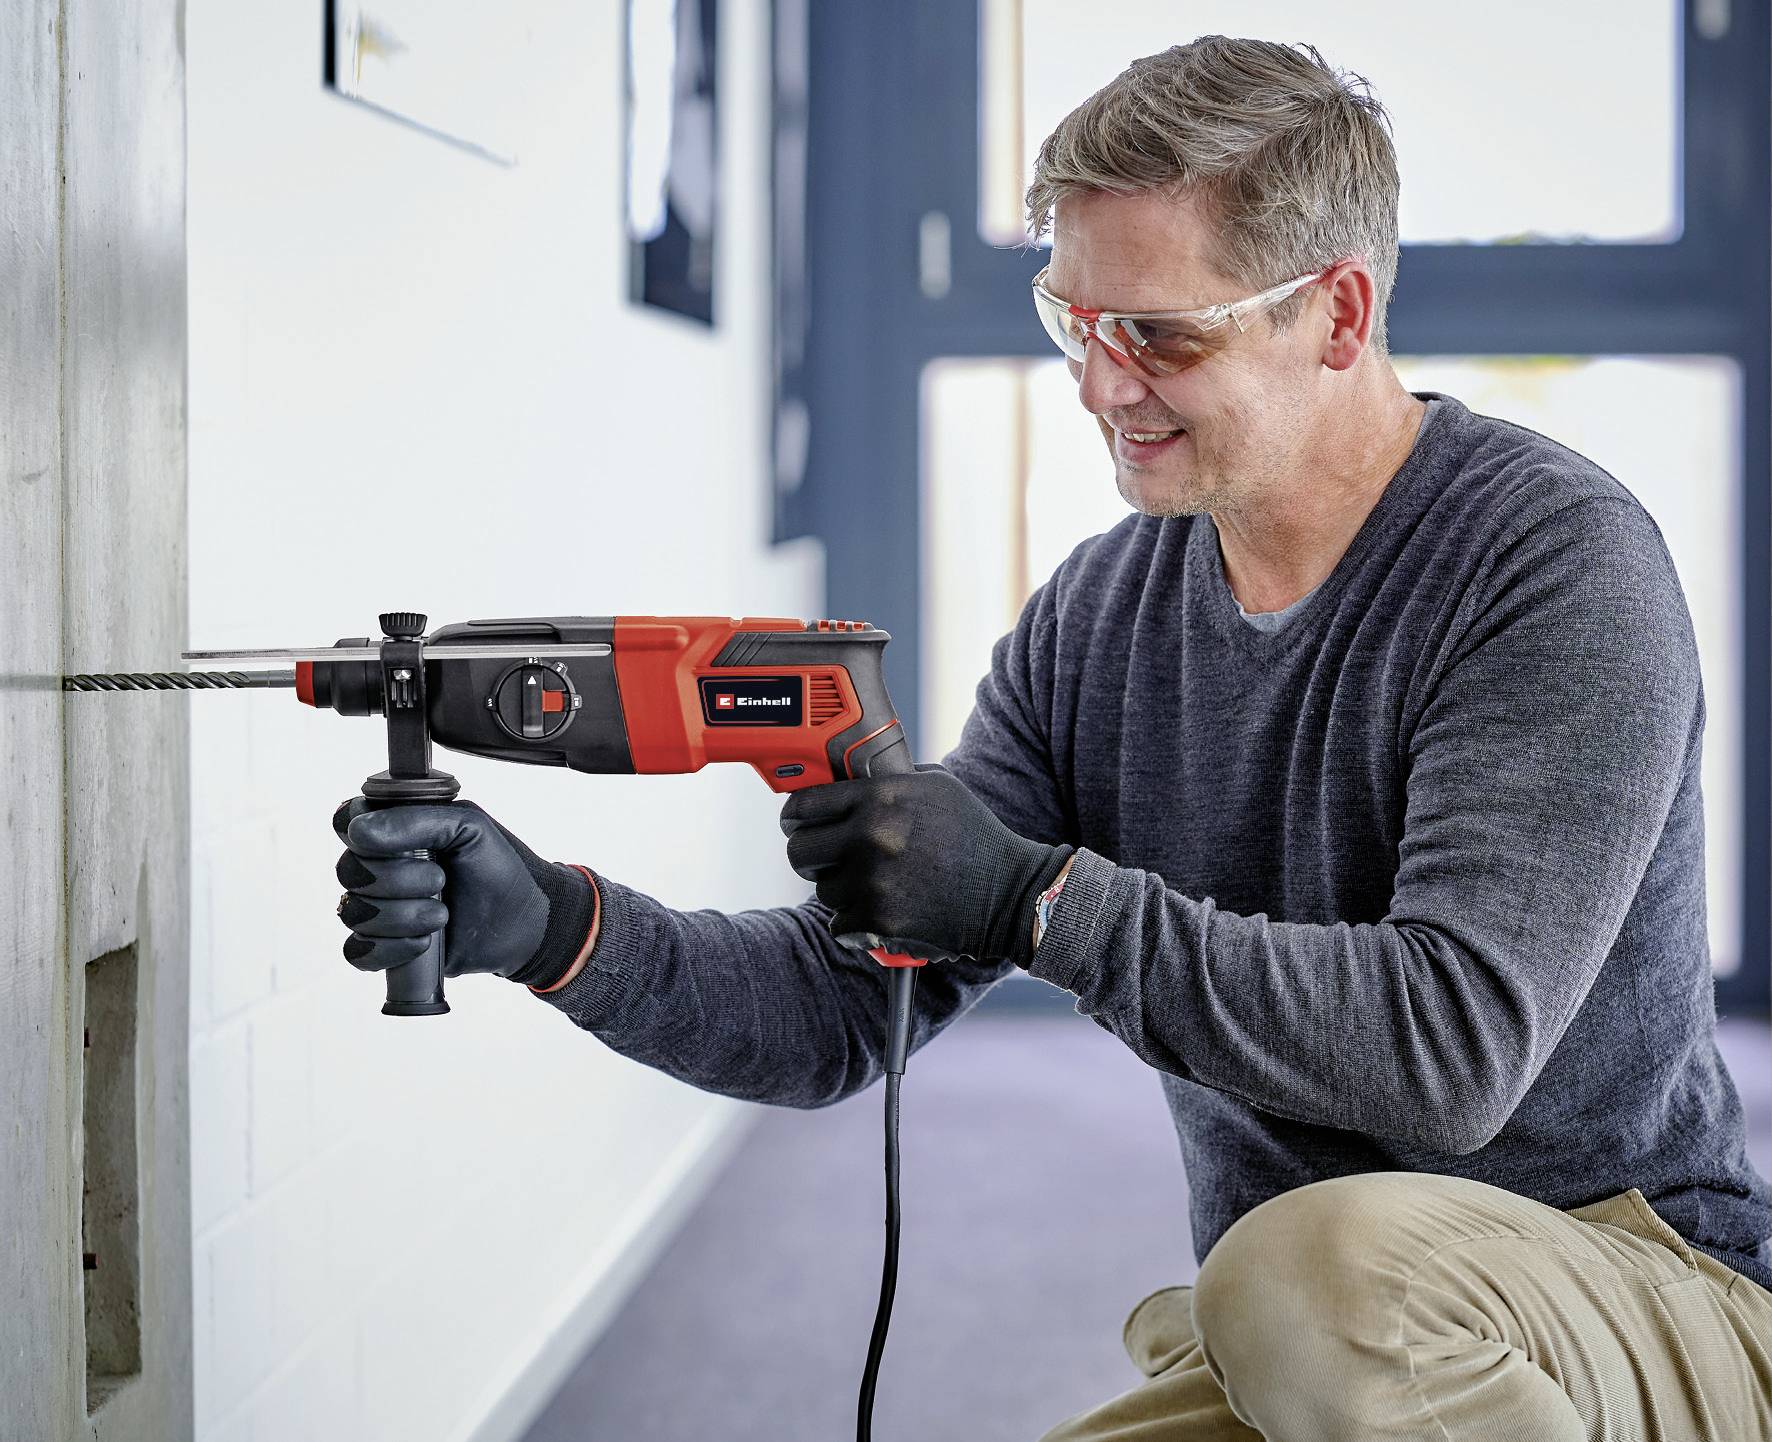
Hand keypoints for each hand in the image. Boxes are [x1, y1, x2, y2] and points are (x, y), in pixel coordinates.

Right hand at [332, 797, 595, 989]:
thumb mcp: (468, 826)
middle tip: (441, 880)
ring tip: (442, 915)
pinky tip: (423, 943)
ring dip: (402, 916)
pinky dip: (389, 949)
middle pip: (349, 871)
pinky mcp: (385, 947)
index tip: (399, 846)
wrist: (525, 922)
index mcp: (394, 829)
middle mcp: (379, 867)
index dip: (361, 834)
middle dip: (398, 880)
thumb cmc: (499, 867)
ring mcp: (379, 907)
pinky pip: (357, 952)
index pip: (346, 821)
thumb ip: (416, 819)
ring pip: (354, 912)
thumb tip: (361, 831)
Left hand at [778, 763, 1071, 965]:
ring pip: (822, 890)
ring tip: (876, 883)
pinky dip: (856, 922)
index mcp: (880, 796)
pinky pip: (839, 923)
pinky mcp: (879, 920)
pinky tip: (884, 909)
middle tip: (831, 858)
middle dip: (812, 856)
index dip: (796, 816)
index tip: (798, 824)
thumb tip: (842, 780)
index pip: (803, 805)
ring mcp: (874, 880)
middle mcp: (871, 835)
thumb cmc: (972, 835)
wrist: (1008, 892)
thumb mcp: (934, 786)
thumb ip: (885, 781)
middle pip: (799, 851)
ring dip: (842, 889)